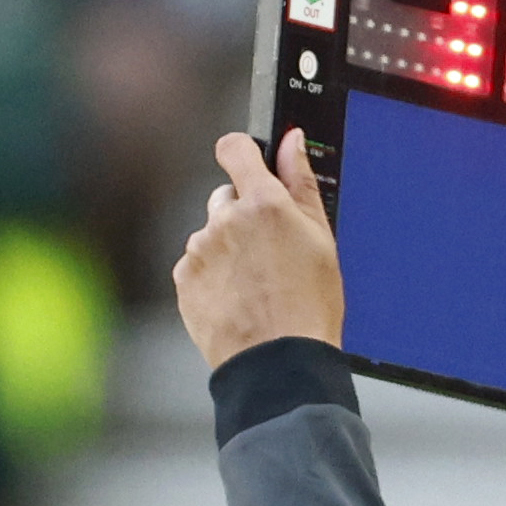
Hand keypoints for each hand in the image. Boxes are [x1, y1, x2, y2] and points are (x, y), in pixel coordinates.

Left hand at [170, 127, 343, 370]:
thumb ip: (300, 181)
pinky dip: (212, 276)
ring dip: (226, 249)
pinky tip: (237, 297)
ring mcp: (200, 250)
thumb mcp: (321, 238)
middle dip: (241, 216)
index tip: (246, 161)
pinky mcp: (185, 279)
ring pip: (211, 234)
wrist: (279, 363)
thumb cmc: (307, 308)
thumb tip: (292, 141)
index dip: (242, 152)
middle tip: (267, 252)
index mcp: (263, 203)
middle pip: (225, 198)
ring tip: (254, 284)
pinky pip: (196, 265)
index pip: (236, 148)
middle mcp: (225, 220)